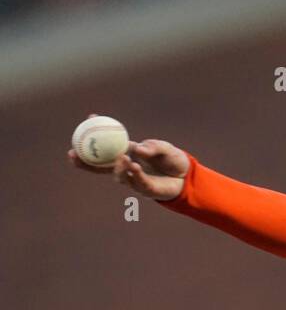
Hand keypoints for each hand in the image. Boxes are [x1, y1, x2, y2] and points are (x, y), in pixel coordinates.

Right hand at [67, 117, 189, 200]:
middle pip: (100, 166)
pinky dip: (135, 173)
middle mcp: (126, 167)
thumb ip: (153, 147)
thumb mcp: (164, 148)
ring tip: (123, 158)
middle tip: (72, 153)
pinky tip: (133, 165)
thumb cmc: (173, 159)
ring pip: (118, 176)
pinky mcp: (145, 190)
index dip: (97, 133)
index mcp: (127, 153)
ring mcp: (134, 179)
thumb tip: (138, 149)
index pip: (107, 144)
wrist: (187, 177)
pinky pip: (137, 182)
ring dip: (118, 167)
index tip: (89, 119)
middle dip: (84, 162)